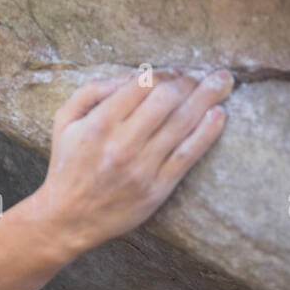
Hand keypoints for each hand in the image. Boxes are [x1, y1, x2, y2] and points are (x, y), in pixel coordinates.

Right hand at [26, 67, 233, 263]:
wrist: (67, 218)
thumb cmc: (67, 165)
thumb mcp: (65, 121)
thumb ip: (93, 91)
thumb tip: (131, 77)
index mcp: (99, 124)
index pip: (142, 84)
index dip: (164, 72)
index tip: (175, 71)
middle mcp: (123, 144)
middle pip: (167, 99)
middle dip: (191, 81)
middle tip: (205, 74)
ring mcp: (143, 167)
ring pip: (183, 123)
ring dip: (208, 98)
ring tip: (224, 82)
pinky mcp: (158, 188)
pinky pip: (188, 155)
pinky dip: (207, 132)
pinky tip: (219, 114)